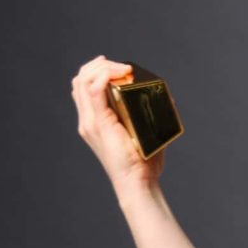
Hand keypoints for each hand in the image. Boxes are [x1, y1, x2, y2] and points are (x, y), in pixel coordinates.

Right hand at [72, 55, 166, 194]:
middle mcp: (88, 120)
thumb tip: (167, 98)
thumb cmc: (143, 161)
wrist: (137, 182)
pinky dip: (103, 77)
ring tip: (122, 68)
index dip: (95, 71)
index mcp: (95, 121)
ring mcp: (91, 122)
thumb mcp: (144, 133)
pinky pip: (93, 92)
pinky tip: (116, 73)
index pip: (83, 87)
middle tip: (121, 66)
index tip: (115, 65)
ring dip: (103, 68)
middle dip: (99, 66)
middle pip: (80, 80)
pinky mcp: (99, 124)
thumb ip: (148, 116)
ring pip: (83, 81)